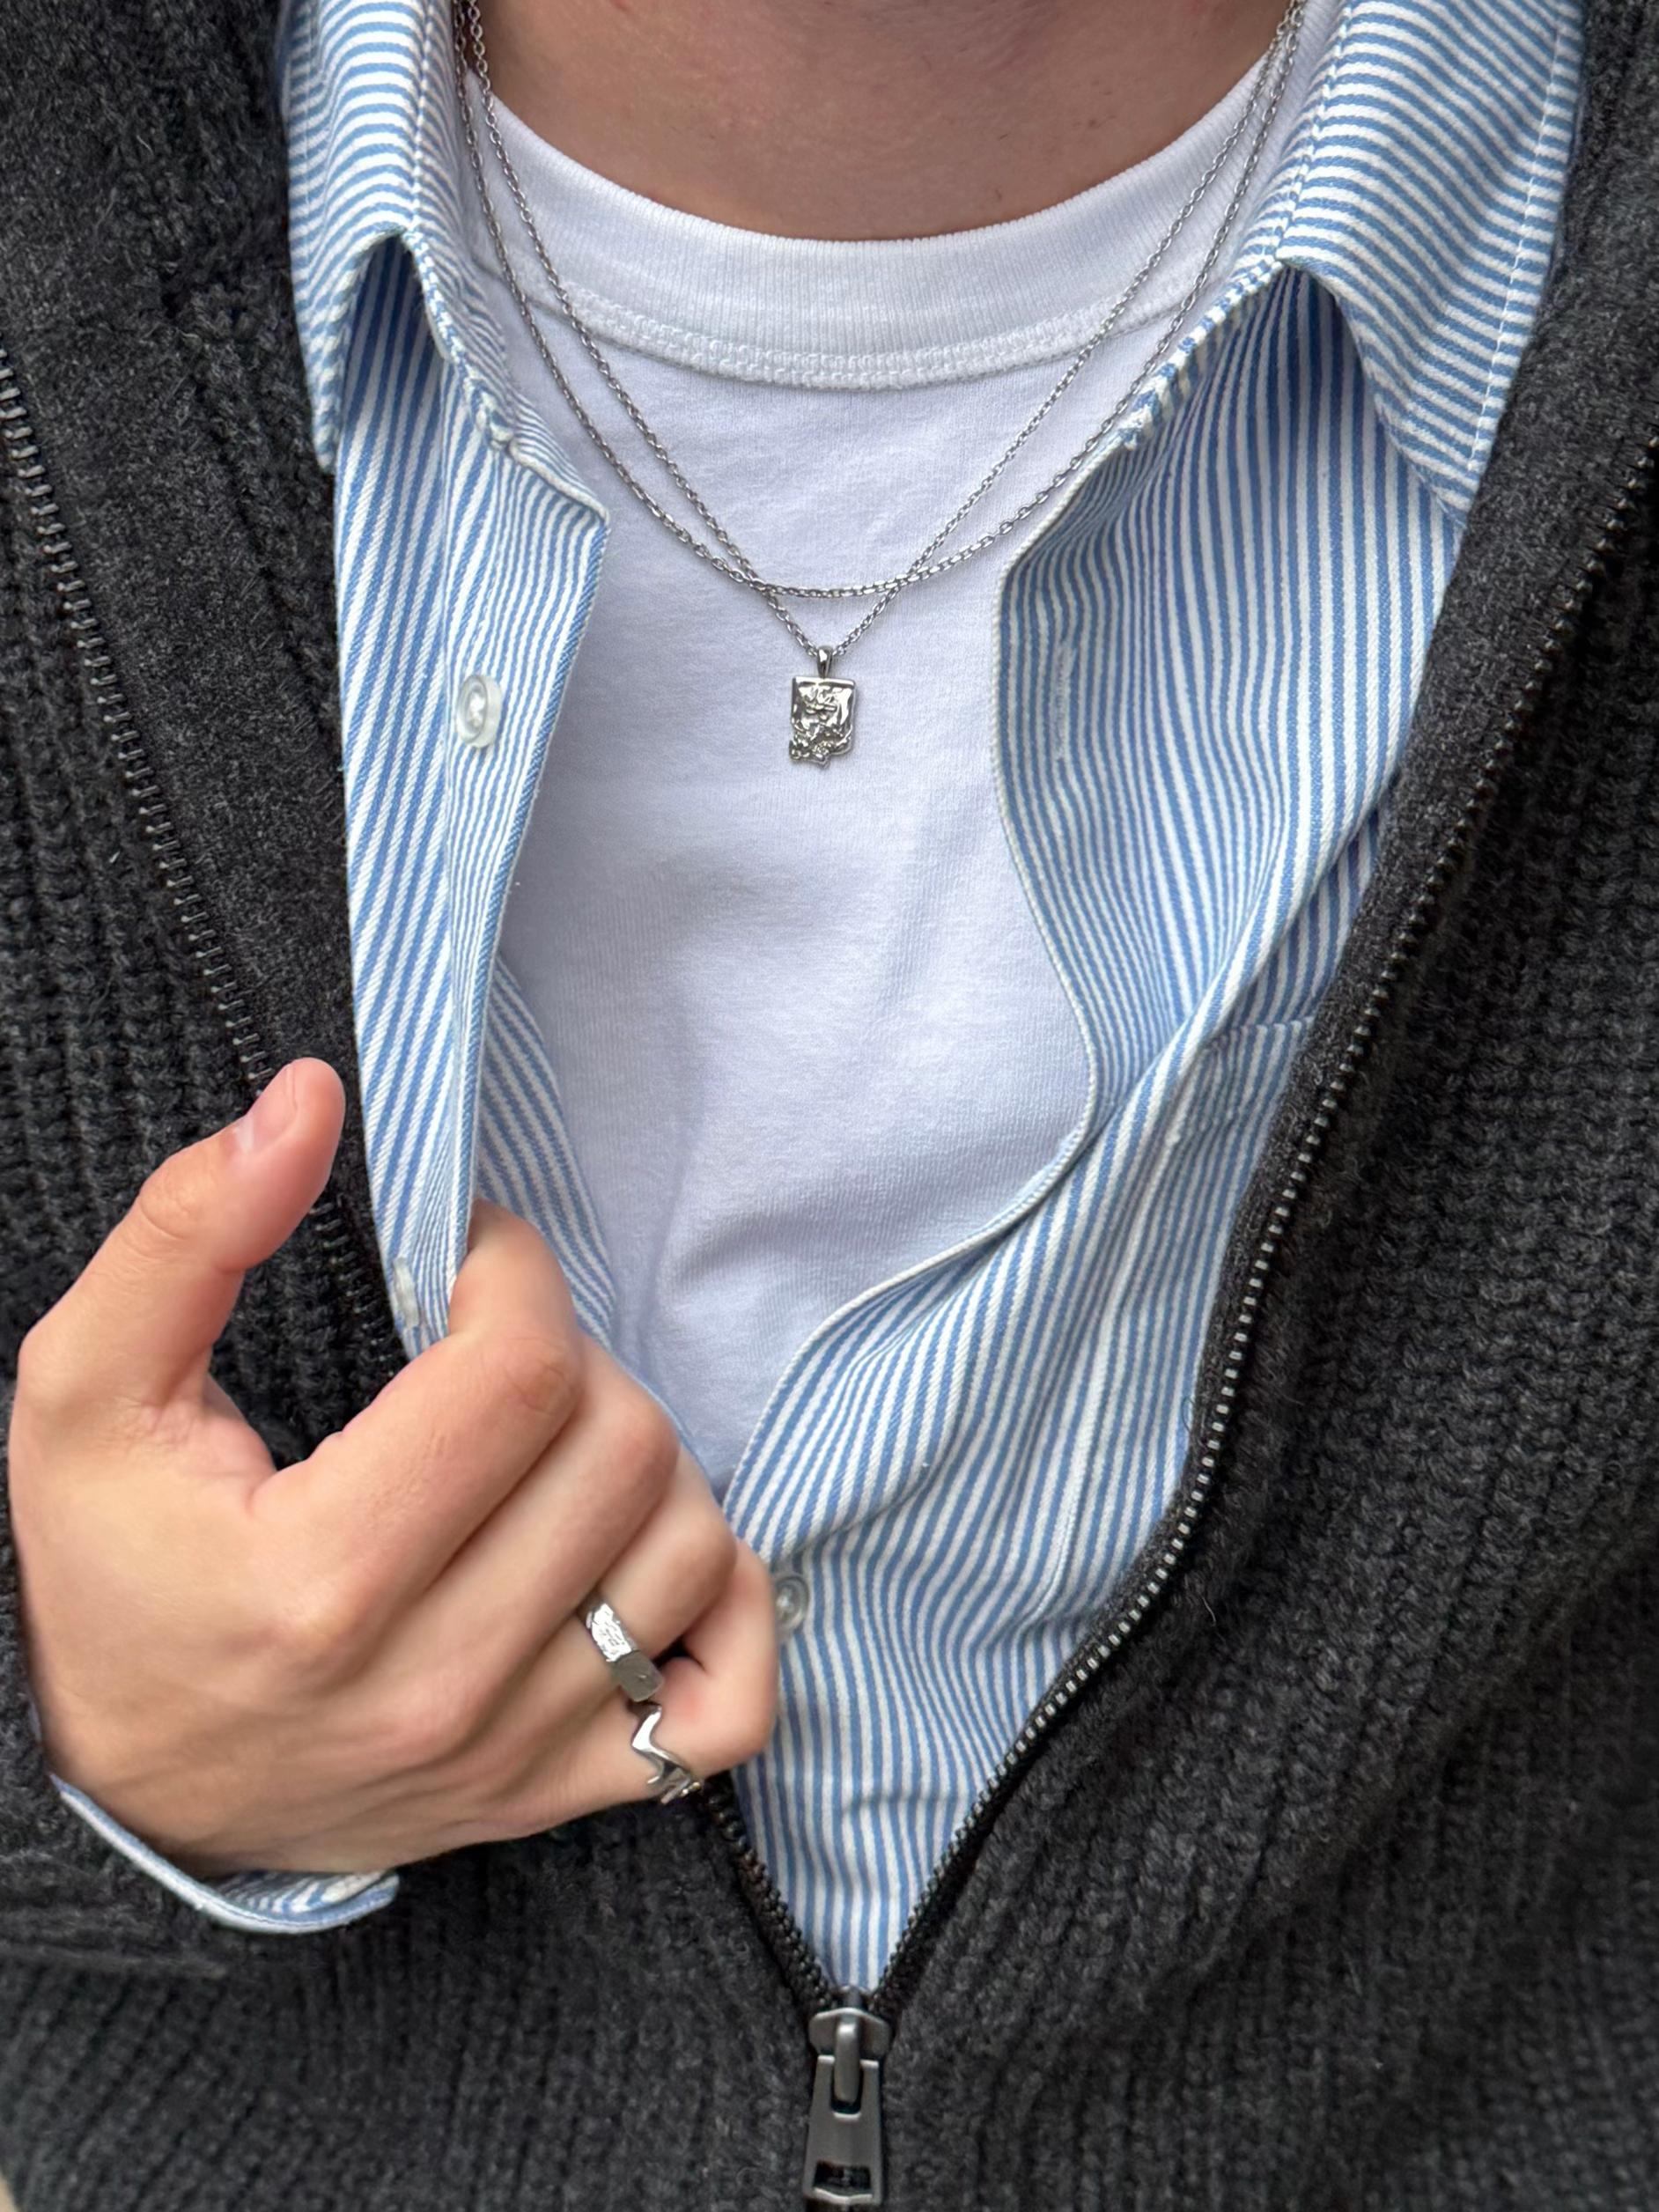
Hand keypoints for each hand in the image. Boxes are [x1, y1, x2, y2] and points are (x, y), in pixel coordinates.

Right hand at [7, 1059, 777, 1876]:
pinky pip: (730, 1699)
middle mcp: (433, 1685)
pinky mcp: (558, 1794)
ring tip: (551, 1444)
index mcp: (319, 1583)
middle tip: (495, 1352)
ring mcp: (511, 1753)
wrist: (121, 1792)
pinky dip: (724, 1608)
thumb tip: (308, 1102)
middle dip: (575, 1356)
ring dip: (647, 1460)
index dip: (513, 1271)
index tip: (464, 1261)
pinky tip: (645, 1554)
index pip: (520, 1372)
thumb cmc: (109, 1577)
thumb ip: (189, 1236)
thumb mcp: (86, 1397)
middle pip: (624, 1448)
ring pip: (691, 1547)